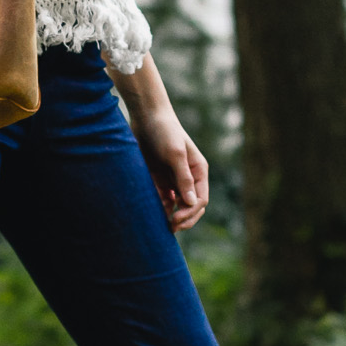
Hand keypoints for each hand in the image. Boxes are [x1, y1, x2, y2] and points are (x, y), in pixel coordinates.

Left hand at [131, 107, 208, 231]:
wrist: (145, 117)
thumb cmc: (164, 131)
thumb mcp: (175, 154)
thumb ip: (183, 178)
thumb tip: (192, 203)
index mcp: (198, 171)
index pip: (200, 200)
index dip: (190, 213)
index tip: (176, 219)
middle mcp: (188, 177)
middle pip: (191, 206)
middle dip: (183, 218)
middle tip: (170, 228)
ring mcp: (173, 179)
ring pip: (175, 205)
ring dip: (170, 215)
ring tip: (159, 224)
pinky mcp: (158, 179)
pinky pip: (161, 199)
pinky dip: (158, 207)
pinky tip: (151, 212)